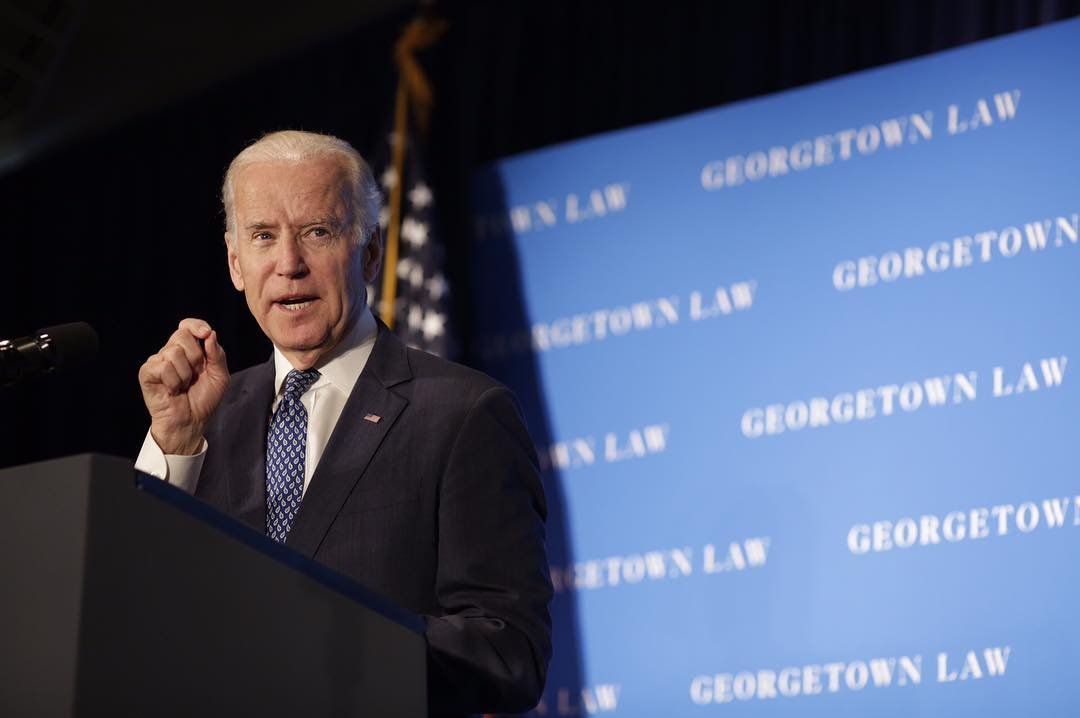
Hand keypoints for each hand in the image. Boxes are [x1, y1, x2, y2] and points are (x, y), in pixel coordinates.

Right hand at [138, 318, 229, 454]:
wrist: (191, 422)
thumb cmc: (203, 400)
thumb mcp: (220, 376)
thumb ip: (217, 354)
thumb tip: (210, 334)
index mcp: (188, 350)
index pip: (187, 326)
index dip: (196, 325)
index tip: (206, 333)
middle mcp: (171, 352)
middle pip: (182, 335)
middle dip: (196, 357)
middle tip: (195, 375)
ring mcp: (157, 362)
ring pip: (174, 352)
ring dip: (185, 374)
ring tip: (183, 386)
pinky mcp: (147, 373)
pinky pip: (163, 367)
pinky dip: (173, 381)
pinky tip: (172, 390)